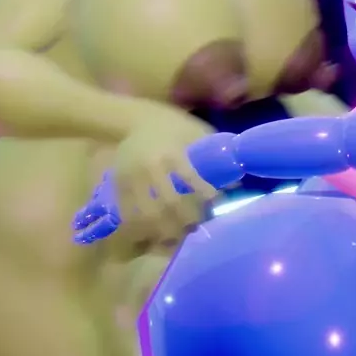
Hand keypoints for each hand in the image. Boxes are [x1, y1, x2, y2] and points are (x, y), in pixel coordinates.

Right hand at [72, 110, 215, 243]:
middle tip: (199, 228)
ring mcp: (132, 178)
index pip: (191, 179)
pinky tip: (156, 235)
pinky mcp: (119, 186)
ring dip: (166, 230)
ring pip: (148, 214)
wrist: (134, 119)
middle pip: (170, 203)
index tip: (219, 207)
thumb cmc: (173, 126)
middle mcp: (150, 167)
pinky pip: (130, 215)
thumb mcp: (196, 131)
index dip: (207, 196)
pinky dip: (143, 229)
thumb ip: (214, 154)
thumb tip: (236, 184)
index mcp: (171, 152)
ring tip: (179, 236)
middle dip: (188, 220)